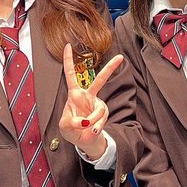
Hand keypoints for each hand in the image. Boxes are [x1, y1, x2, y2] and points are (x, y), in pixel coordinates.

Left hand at [58, 43, 119, 158]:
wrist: (83, 140)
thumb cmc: (71, 129)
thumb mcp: (65, 126)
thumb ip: (73, 122)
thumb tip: (86, 121)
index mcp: (74, 94)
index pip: (71, 74)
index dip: (68, 60)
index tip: (67, 45)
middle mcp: (87, 96)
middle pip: (99, 80)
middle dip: (110, 68)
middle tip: (121, 57)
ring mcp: (97, 104)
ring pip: (99, 109)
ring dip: (93, 121)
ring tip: (88, 128)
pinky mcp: (103, 113)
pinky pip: (101, 119)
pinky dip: (96, 126)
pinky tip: (93, 130)